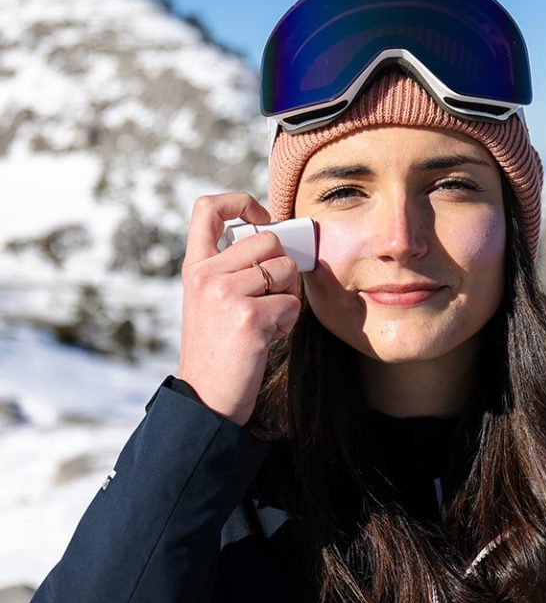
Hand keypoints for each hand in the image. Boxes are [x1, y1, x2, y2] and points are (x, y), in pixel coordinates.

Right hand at [177, 193, 300, 424]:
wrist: (206, 400)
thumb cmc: (218, 350)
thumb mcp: (210, 301)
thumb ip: (231, 269)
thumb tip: (278, 241)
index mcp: (195, 268)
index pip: (208, 208)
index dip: (241, 202)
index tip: (261, 218)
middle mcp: (206, 275)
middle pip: (269, 239)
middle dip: (283, 267)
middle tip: (272, 296)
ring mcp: (226, 295)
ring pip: (286, 270)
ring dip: (289, 297)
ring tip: (268, 321)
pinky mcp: (249, 318)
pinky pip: (292, 304)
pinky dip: (289, 323)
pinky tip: (268, 338)